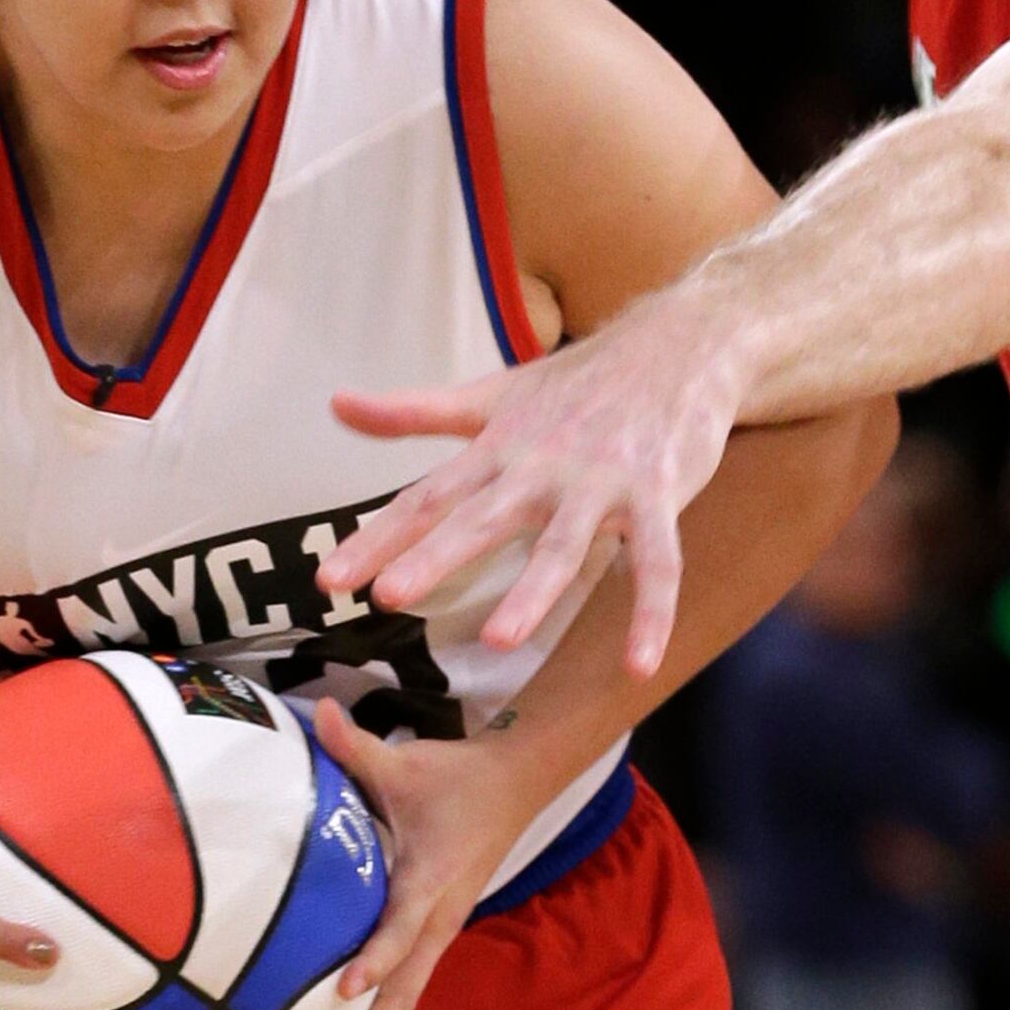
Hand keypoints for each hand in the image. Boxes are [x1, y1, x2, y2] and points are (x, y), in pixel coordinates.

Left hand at [308, 699, 558, 1009]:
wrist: (514, 785)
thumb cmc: (457, 777)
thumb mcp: (406, 762)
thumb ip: (355, 747)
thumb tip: (320, 714)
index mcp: (431, 879)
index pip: (401, 926)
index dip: (375, 957)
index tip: (345, 987)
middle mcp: (437, 916)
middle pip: (405, 989)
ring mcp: (439, 929)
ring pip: (407, 994)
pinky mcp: (435, 930)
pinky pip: (408, 981)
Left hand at [318, 320, 741, 676]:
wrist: (680, 344)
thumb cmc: (579, 381)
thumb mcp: (492, 394)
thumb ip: (414, 411)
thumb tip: (336, 404)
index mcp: (497, 447)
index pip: (427, 497)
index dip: (377, 537)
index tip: (329, 581)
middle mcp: (542, 466)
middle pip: (482, 517)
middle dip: (434, 557)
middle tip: (387, 597)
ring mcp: (602, 482)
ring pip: (565, 544)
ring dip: (534, 590)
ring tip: (499, 638)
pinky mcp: (659, 496)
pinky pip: (657, 562)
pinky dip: (652, 613)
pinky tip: (638, 665)